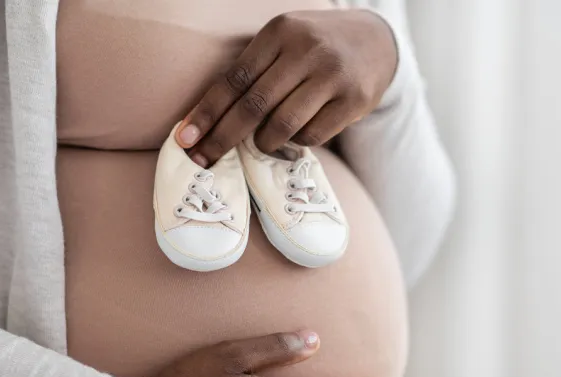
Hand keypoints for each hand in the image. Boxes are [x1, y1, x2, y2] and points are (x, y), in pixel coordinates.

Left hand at [176, 9, 396, 165]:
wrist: (376, 41)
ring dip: (264, 143)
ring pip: (282, 126)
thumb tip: (210, 123)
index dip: (206, 112)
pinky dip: (296, 142)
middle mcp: (306, 50)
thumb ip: (255, 73)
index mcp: (280, 32)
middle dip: (222, 139)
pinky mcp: (354, 101)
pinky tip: (296, 133)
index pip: (234, 79)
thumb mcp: (284, 42)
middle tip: (202, 161)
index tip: (184, 138)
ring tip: (262, 143)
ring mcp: (332, 76)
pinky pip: (312, 135)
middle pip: (254, 106)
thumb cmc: (315, 48)